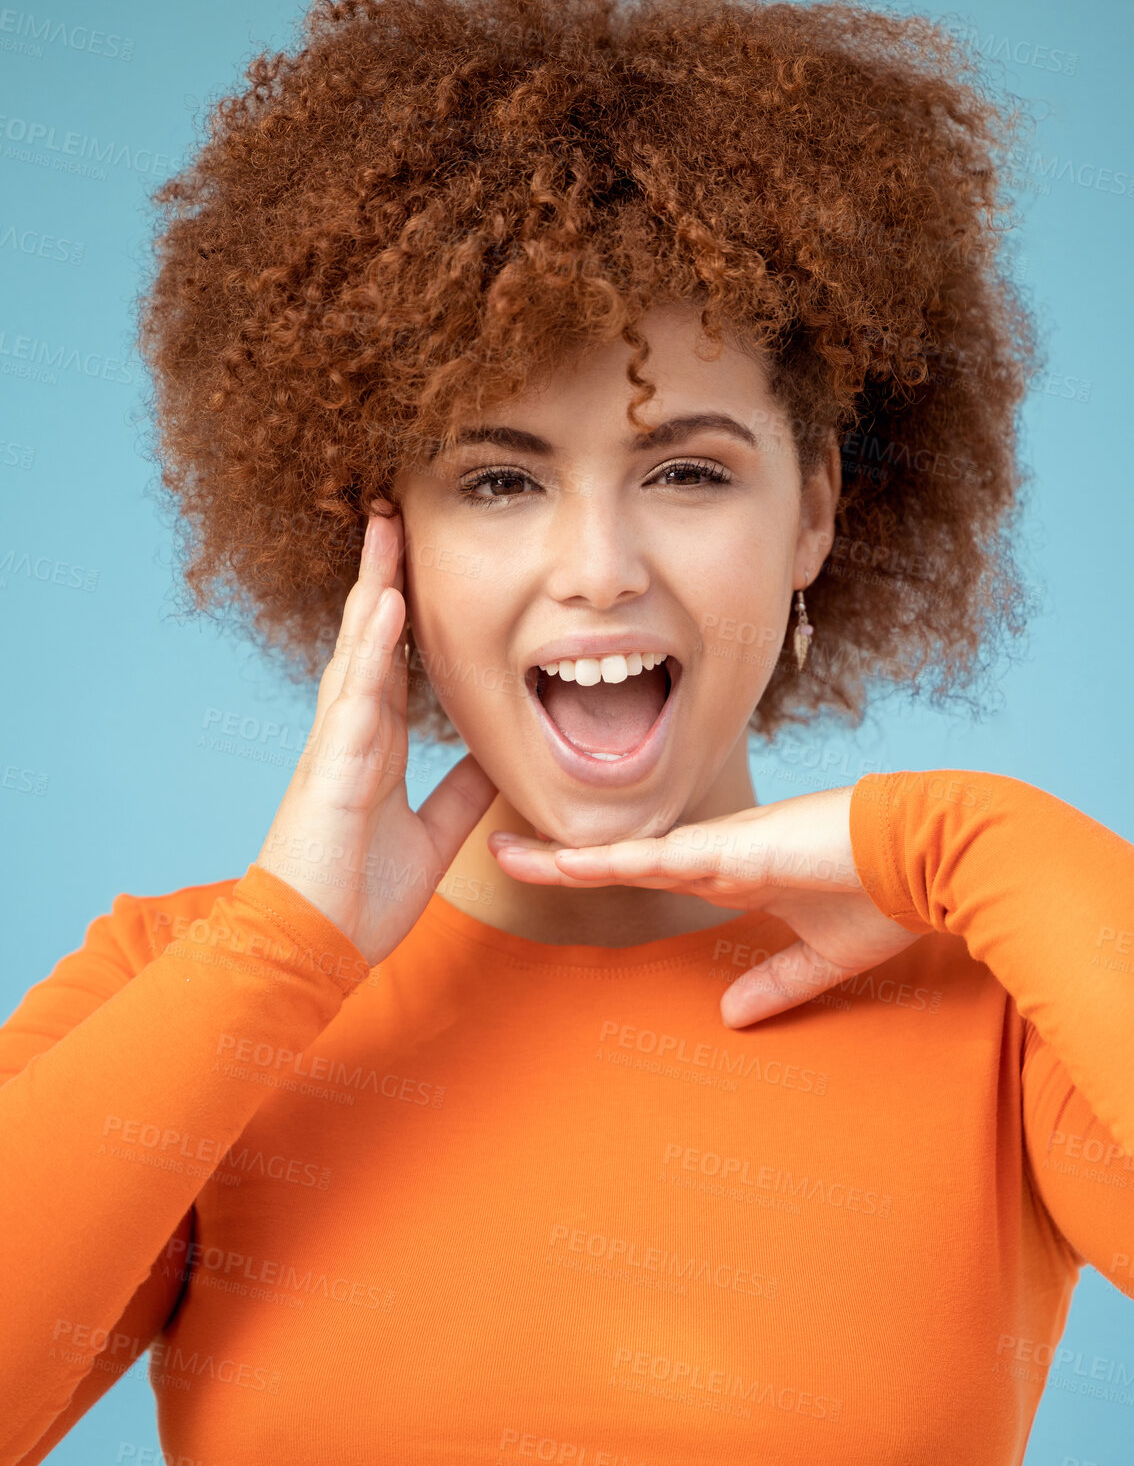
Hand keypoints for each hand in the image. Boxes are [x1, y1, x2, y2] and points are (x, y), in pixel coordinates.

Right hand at [255, 505, 497, 966]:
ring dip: (373, 589)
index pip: (395, 663)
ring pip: (358, 652)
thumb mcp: (433, 836)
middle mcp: (353, 736)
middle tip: (394, 516)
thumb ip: (462, 794)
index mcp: (376, 750)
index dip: (406, 615)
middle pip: (371, 641)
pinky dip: (371, 648)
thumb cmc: (359, 898)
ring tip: (386, 530)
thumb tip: (499, 759)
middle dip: (383, 579)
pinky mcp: (331, 767)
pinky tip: (385, 604)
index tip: (419, 565)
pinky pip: (356, 695)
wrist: (315, 949)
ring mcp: (338, 746)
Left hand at [487, 786, 919, 1026]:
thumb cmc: (885, 893)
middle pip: (620, 855)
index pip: (648, 870)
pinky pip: (657, 856)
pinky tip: (566, 862)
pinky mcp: (735, 849)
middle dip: (560, 857)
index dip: (600, 870)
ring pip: (624, 851)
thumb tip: (732, 1018)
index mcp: (735, 870)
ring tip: (507, 851)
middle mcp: (716, 852)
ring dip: (565, 856)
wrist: (930, 855)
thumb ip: (776, 985)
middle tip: (501, 850)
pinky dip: (609, 860)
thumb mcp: (822, 957)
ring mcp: (721, 847)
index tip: (554, 870)